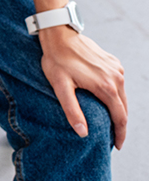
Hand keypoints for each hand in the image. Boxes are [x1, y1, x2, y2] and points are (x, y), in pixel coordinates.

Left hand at [39, 26, 126, 149]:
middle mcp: (117, 78)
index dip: (119, 134)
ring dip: (118, 110)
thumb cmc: (57, 61)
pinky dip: (115, 95)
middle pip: (123, 108)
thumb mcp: (60, 87)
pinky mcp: (113, 62)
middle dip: (119, 125)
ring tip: (109, 123)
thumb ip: (72, 111)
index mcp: (107, 87)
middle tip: (112, 139)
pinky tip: (106, 101)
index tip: (116, 146)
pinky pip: (118, 83)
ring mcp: (116, 69)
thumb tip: (83, 133)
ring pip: (122, 96)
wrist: (60, 35)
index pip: (120, 117)